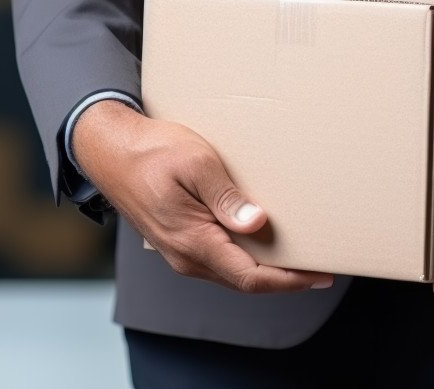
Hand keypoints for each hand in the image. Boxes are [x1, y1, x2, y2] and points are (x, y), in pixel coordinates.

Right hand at [72, 100, 333, 293]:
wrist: (110, 151)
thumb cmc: (153, 151)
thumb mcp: (196, 164)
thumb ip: (226, 197)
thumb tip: (257, 224)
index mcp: (193, 241)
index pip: (251, 277)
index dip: (289, 281)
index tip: (320, 274)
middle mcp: (187, 256)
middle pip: (246, 281)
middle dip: (286, 277)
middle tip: (323, 264)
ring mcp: (181, 252)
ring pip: (233, 272)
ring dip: (267, 268)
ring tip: (302, 254)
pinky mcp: (180, 241)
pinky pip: (221, 259)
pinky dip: (248, 257)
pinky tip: (265, 241)